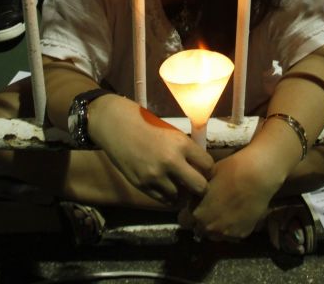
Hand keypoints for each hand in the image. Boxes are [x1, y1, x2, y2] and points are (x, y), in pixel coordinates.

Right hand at [90, 95, 213, 205]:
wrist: (115, 125)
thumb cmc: (145, 123)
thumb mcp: (171, 132)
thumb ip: (185, 149)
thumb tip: (200, 167)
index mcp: (181, 143)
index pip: (208, 166)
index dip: (207, 169)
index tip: (203, 169)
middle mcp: (171, 161)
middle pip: (200, 187)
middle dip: (200, 187)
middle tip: (195, 183)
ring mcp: (155, 176)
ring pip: (180, 197)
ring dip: (181, 193)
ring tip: (177, 184)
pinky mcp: (142, 185)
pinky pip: (163, 200)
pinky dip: (167, 196)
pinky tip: (165, 187)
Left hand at [190, 148, 282, 241]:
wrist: (256, 176)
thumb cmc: (229, 171)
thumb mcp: (205, 178)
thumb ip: (196, 194)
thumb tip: (192, 196)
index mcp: (196, 214)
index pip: (183, 221)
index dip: (189, 213)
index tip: (195, 206)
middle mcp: (209, 228)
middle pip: (199, 230)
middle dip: (202, 222)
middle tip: (211, 209)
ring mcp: (226, 233)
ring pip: (215, 235)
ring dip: (217, 226)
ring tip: (225, 212)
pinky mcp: (241, 234)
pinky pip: (232, 235)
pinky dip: (233, 227)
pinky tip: (238, 214)